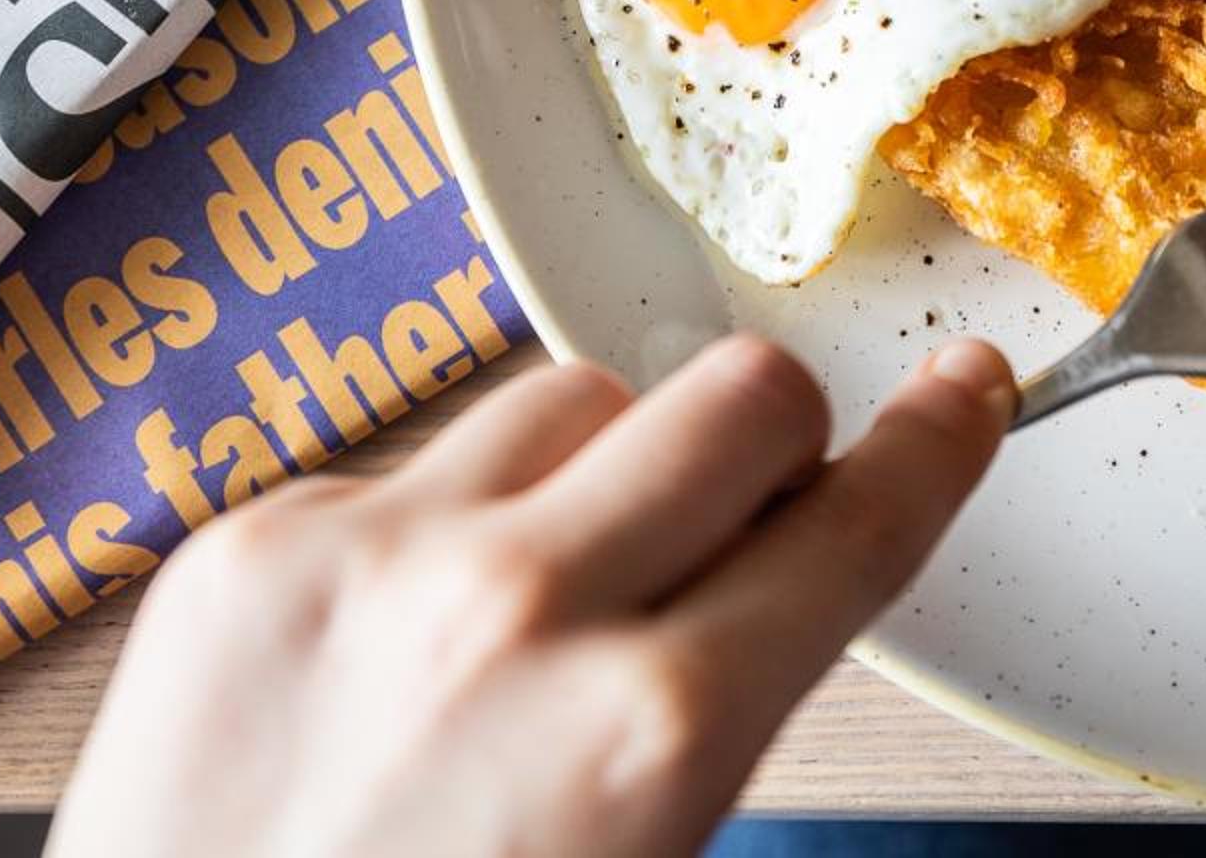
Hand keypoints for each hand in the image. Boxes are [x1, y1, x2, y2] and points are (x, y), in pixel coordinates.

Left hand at [52, 336, 1012, 857]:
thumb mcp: (651, 853)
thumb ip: (726, 710)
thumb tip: (785, 586)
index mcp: (649, 732)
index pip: (858, 519)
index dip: (935, 443)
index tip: (958, 394)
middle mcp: (515, 612)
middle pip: (739, 394)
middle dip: (774, 447)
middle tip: (752, 510)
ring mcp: (367, 559)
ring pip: (574, 395)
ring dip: (602, 469)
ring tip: (549, 593)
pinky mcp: (247, 546)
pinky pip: (414, 459)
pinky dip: (441, 523)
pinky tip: (409, 636)